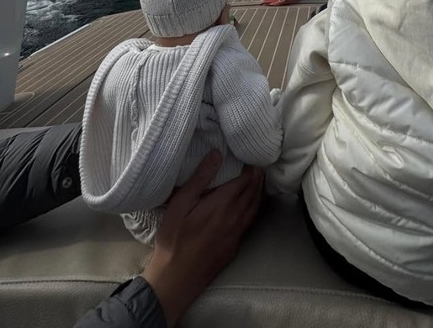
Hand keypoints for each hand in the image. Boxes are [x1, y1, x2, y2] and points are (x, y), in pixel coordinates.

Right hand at [142, 152, 262, 326]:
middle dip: (257, 177)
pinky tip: (249, 207)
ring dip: (258, 192)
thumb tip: (217, 154)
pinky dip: (254, 208)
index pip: (245, 180)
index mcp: (223, 204)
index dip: (250, 167)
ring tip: (258, 181)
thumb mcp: (180, 203)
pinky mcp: (234, 246)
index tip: (251, 157)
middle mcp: (235, 217)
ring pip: (254, 207)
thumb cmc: (174, 238)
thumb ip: (200, 178)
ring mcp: (236, 233)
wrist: (177, 277)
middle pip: (253, 193)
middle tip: (258, 165)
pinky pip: (250, 221)